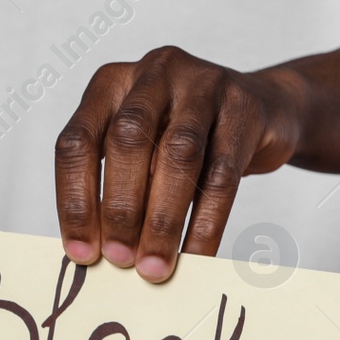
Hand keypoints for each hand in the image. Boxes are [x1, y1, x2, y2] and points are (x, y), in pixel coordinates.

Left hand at [55, 47, 307, 281]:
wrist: (264, 110)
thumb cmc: (191, 137)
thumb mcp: (147, 146)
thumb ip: (122, 184)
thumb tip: (99, 252)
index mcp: (112, 83)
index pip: (78, 140)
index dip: (74, 199)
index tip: (82, 252)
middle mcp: (154, 73)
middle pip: (129, 141)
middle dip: (121, 208)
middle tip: (120, 259)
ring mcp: (203, 85)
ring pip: (178, 155)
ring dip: (163, 219)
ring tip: (155, 266)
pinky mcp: (245, 109)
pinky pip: (224, 174)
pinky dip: (207, 222)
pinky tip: (196, 255)